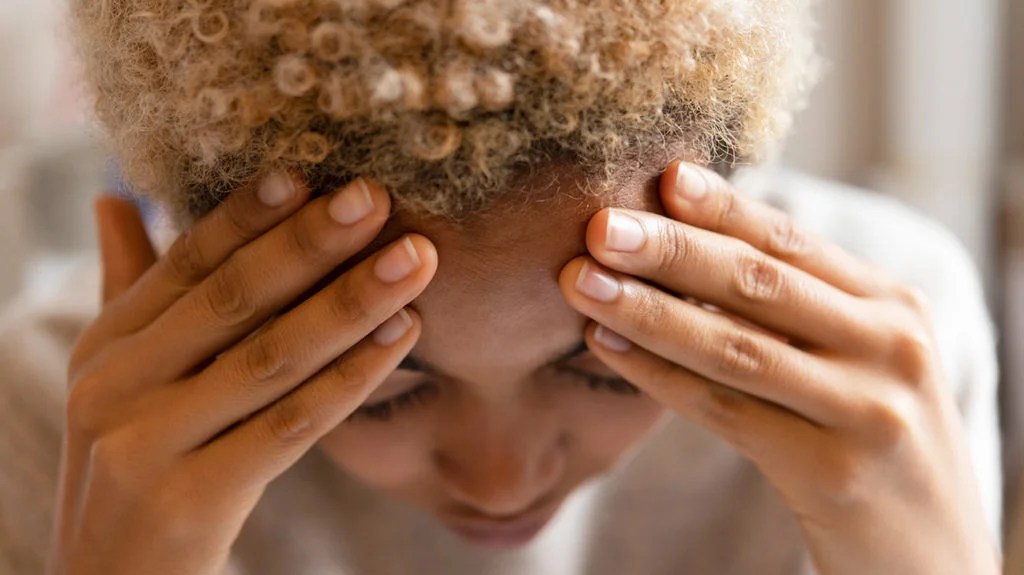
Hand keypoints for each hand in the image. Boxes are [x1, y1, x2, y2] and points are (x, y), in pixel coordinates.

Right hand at [49, 175, 436, 574]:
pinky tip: (401, 337)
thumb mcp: (120, 378)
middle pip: (232, 300)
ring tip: (414, 261)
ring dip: (349, 304)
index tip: (311, 173)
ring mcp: (146, 444)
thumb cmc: (137, 464)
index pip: (187, 264)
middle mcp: (116, 386)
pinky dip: (350, 378)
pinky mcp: (188, 500)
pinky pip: (290, 427)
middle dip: (311, 246)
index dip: (249, 214)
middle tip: (379, 199)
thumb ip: (129, 289)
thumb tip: (114, 198)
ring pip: (269, 358)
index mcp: (108, 345)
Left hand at [558, 161, 999, 574]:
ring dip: (649, 311)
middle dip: (673, 250)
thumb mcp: (861, 357)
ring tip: (583, 282)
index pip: (794, 242)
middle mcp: (889, 347)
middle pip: (761, 284)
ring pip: (736, 345)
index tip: (664, 176)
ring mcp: (865, 409)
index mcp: (893, 305)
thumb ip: (801, 304)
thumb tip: (687, 244)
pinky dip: (659, 376)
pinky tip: (609, 346)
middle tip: (601, 226)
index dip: (725, 207)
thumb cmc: (873, 436)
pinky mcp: (832, 471)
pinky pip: (725, 410)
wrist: (930, 549)